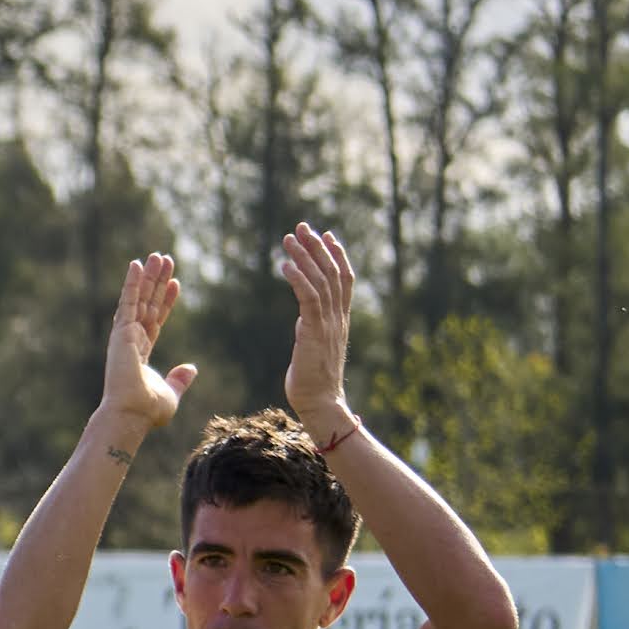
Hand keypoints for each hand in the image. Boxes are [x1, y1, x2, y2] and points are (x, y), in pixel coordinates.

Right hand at [98, 253, 194, 435]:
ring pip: (139, 298)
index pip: (156, 319)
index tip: (175, 283)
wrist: (132, 414)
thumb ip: (180, 379)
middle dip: (156, 282)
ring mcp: (125, 334)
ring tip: (156, 256)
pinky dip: (132, 282)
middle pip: (147, 303)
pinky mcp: (121, 331)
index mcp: (142, 353)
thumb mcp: (172, 392)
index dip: (166, 301)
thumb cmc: (148, 410)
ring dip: (148, 277)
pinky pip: (128, 301)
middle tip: (164, 259)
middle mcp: (132, 340)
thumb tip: (191, 367)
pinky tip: (136, 264)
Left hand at [279, 225, 357, 431]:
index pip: (343, 280)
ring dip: (305, 257)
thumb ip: (313, 329)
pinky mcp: (314, 332)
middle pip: (333, 273)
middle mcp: (338, 317)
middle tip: (304, 226)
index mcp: (340, 319)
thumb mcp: (315, 346)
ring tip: (289, 238)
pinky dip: (298, 279)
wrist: (320, 402)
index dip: (336, 255)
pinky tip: (285, 265)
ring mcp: (328, 324)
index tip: (327, 235)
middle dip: (318, 247)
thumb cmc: (313, 380)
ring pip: (321, 281)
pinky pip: (309, 299)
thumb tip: (304, 320)